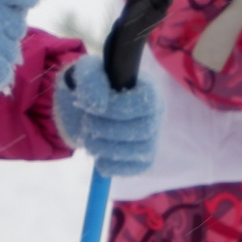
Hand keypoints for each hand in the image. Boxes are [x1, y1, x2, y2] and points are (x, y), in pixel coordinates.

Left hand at [53, 54, 162, 176]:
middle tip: (86, 124)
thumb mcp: (85, 73)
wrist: (85, 109)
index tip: (93, 109)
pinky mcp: (143, 157)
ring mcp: (152, 136)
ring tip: (88, 141)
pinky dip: (116, 167)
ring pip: (142, 151)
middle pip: (144, 129)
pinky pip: (138, 167)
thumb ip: (91, 79)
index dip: (119, 109)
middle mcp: (156, 113)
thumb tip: (102, 103)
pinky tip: (99, 159)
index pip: (146, 102)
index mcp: (148, 88)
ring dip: (109, 149)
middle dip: (109, 130)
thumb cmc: (90, 87)